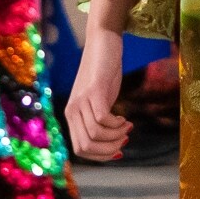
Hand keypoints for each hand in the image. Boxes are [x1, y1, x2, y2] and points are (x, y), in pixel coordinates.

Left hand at [65, 21, 127, 158]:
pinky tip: (125, 118)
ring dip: (116, 136)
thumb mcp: (100, 100)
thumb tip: (114, 143)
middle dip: (109, 149)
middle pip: (85, 147)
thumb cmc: (104, 72)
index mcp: (72, 115)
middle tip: (125, 138)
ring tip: (127, 126)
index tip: (119, 149)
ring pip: (94, 135)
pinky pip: (102, 118)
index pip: (80, 150)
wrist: (103, 42)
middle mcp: (72, 110)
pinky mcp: (94, 90)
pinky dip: (117, 124)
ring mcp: (82, 100)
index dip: (100, 156)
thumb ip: (99, 119)